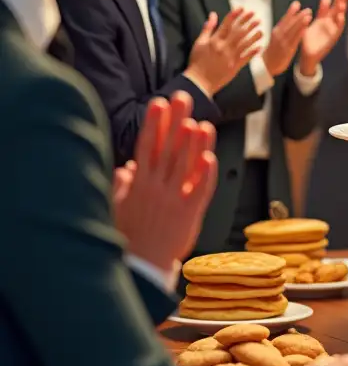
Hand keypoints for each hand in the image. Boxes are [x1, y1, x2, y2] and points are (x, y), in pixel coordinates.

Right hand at [115, 93, 218, 273]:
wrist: (141, 268)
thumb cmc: (129, 238)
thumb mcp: (118, 208)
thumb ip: (123, 186)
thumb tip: (126, 168)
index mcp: (139, 184)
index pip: (148, 147)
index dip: (154, 124)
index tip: (158, 103)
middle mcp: (157, 188)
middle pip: (168, 148)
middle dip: (176, 121)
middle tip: (184, 97)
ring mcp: (174, 200)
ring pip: (185, 166)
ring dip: (193, 143)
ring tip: (200, 121)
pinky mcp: (189, 214)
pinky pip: (199, 190)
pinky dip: (205, 174)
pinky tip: (211, 157)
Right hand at [185, 9, 261, 95]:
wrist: (199, 82)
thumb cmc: (198, 62)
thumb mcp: (199, 43)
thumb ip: (208, 28)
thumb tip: (212, 14)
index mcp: (214, 41)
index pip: (226, 24)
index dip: (235, 15)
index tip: (242, 9)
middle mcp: (223, 47)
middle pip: (238, 32)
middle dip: (248, 23)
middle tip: (256, 16)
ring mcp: (230, 57)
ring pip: (245, 44)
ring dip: (254, 36)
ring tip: (260, 30)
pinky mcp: (235, 67)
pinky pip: (246, 58)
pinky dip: (253, 52)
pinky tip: (259, 46)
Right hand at [263, 1, 312, 76]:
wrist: (267, 65)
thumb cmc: (274, 49)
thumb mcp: (277, 36)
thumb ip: (284, 27)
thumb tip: (292, 16)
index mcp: (277, 30)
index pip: (284, 19)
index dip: (291, 11)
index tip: (297, 3)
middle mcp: (279, 35)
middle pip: (289, 23)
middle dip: (299, 16)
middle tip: (308, 9)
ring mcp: (283, 42)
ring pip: (292, 31)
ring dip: (301, 23)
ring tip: (309, 16)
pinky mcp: (287, 50)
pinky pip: (294, 41)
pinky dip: (299, 34)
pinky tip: (305, 29)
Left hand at [298, 0, 347, 75]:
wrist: (307, 56)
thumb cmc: (307, 40)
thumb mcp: (306, 25)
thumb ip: (307, 16)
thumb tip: (307, 7)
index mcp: (322, 19)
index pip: (329, 6)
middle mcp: (329, 23)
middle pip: (336, 9)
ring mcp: (331, 30)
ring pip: (338, 18)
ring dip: (341, 10)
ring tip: (342, 2)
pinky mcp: (332, 38)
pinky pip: (337, 30)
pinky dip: (339, 23)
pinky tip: (340, 16)